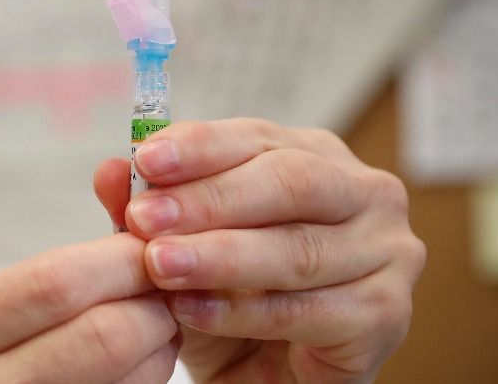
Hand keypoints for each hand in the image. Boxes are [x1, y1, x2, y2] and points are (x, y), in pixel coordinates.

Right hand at [0, 235, 179, 383]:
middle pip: (99, 336)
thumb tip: (126, 203)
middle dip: (153, 309)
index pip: (55, 282)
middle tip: (169, 296)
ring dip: (159, 354)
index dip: (121, 262)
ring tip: (160, 334)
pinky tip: (140, 372)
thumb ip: (35, 279)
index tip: (151, 248)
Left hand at [93, 118, 425, 382]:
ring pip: (297, 248)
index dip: (200, 146)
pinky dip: (243, 311)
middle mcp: (364, 193)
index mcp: (315, 156)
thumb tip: (110, 170)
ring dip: (220, 257)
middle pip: (289, 182)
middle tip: (146, 218)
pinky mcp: (387, 313)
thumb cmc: (231, 298)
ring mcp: (387, 252)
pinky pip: (308, 310)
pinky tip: (193, 311)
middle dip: (210, 199)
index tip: (145, 159)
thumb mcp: (180, 247)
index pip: (257, 137)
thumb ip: (150, 208)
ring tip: (160, 265)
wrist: (266, 373)